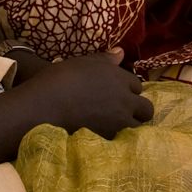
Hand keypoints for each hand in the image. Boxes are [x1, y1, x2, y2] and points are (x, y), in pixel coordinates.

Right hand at [17, 49, 153, 137]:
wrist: (45, 106)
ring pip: (138, 126)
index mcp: (120, 78)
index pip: (137, 85)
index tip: (119, 92)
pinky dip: (119, 137)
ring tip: (116, 124)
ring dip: (131, 124)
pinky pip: (123, 139)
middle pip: (146, 108)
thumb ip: (105, 59)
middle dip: (138, 109)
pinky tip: (106, 134)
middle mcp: (125, 100)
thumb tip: (121, 52)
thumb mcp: (83, 62)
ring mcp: (119, 121)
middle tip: (124, 110)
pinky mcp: (109, 139)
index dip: (129, 89)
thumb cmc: (60, 78)